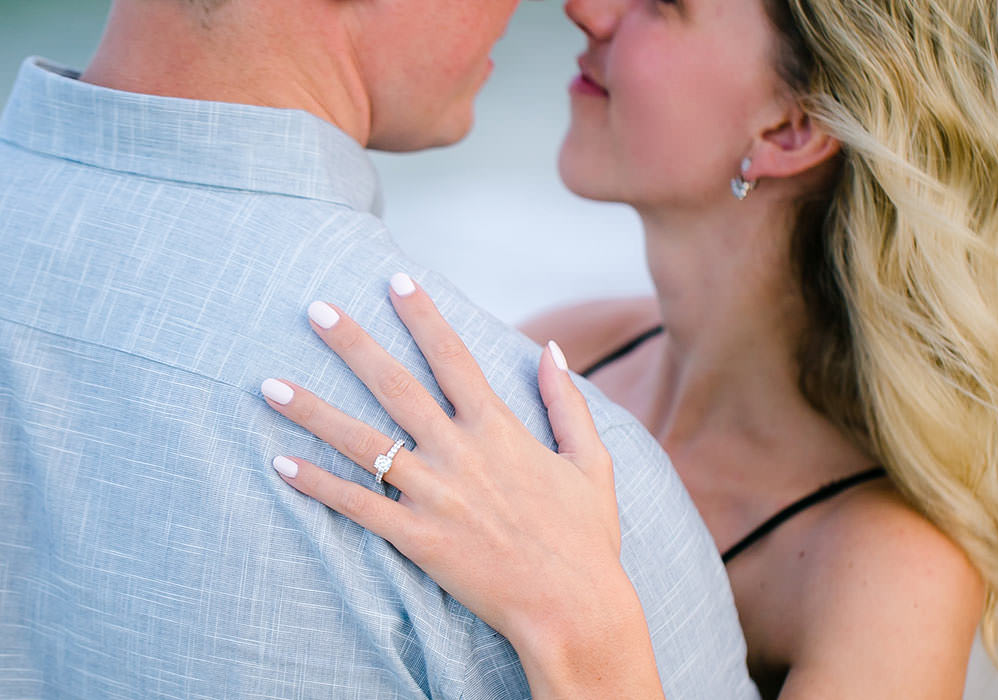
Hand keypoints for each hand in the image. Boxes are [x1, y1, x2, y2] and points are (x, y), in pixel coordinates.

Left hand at [261, 274, 663, 697]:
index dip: (422, 315)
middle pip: (394, 385)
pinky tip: (281, 463)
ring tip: (269, 385)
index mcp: (499, 429)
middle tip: (314, 309)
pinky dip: (318, 485)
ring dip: (313, 411)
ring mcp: (433, 495)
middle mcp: (459, 453)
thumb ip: (567, 403)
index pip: (453, 357)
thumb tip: (550, 349)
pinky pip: (357, 505)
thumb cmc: (585, 536)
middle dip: (352, 343)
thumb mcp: (590, 461)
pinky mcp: (416, 537)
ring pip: (362, 442)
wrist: (572, 606)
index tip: (394, 280)